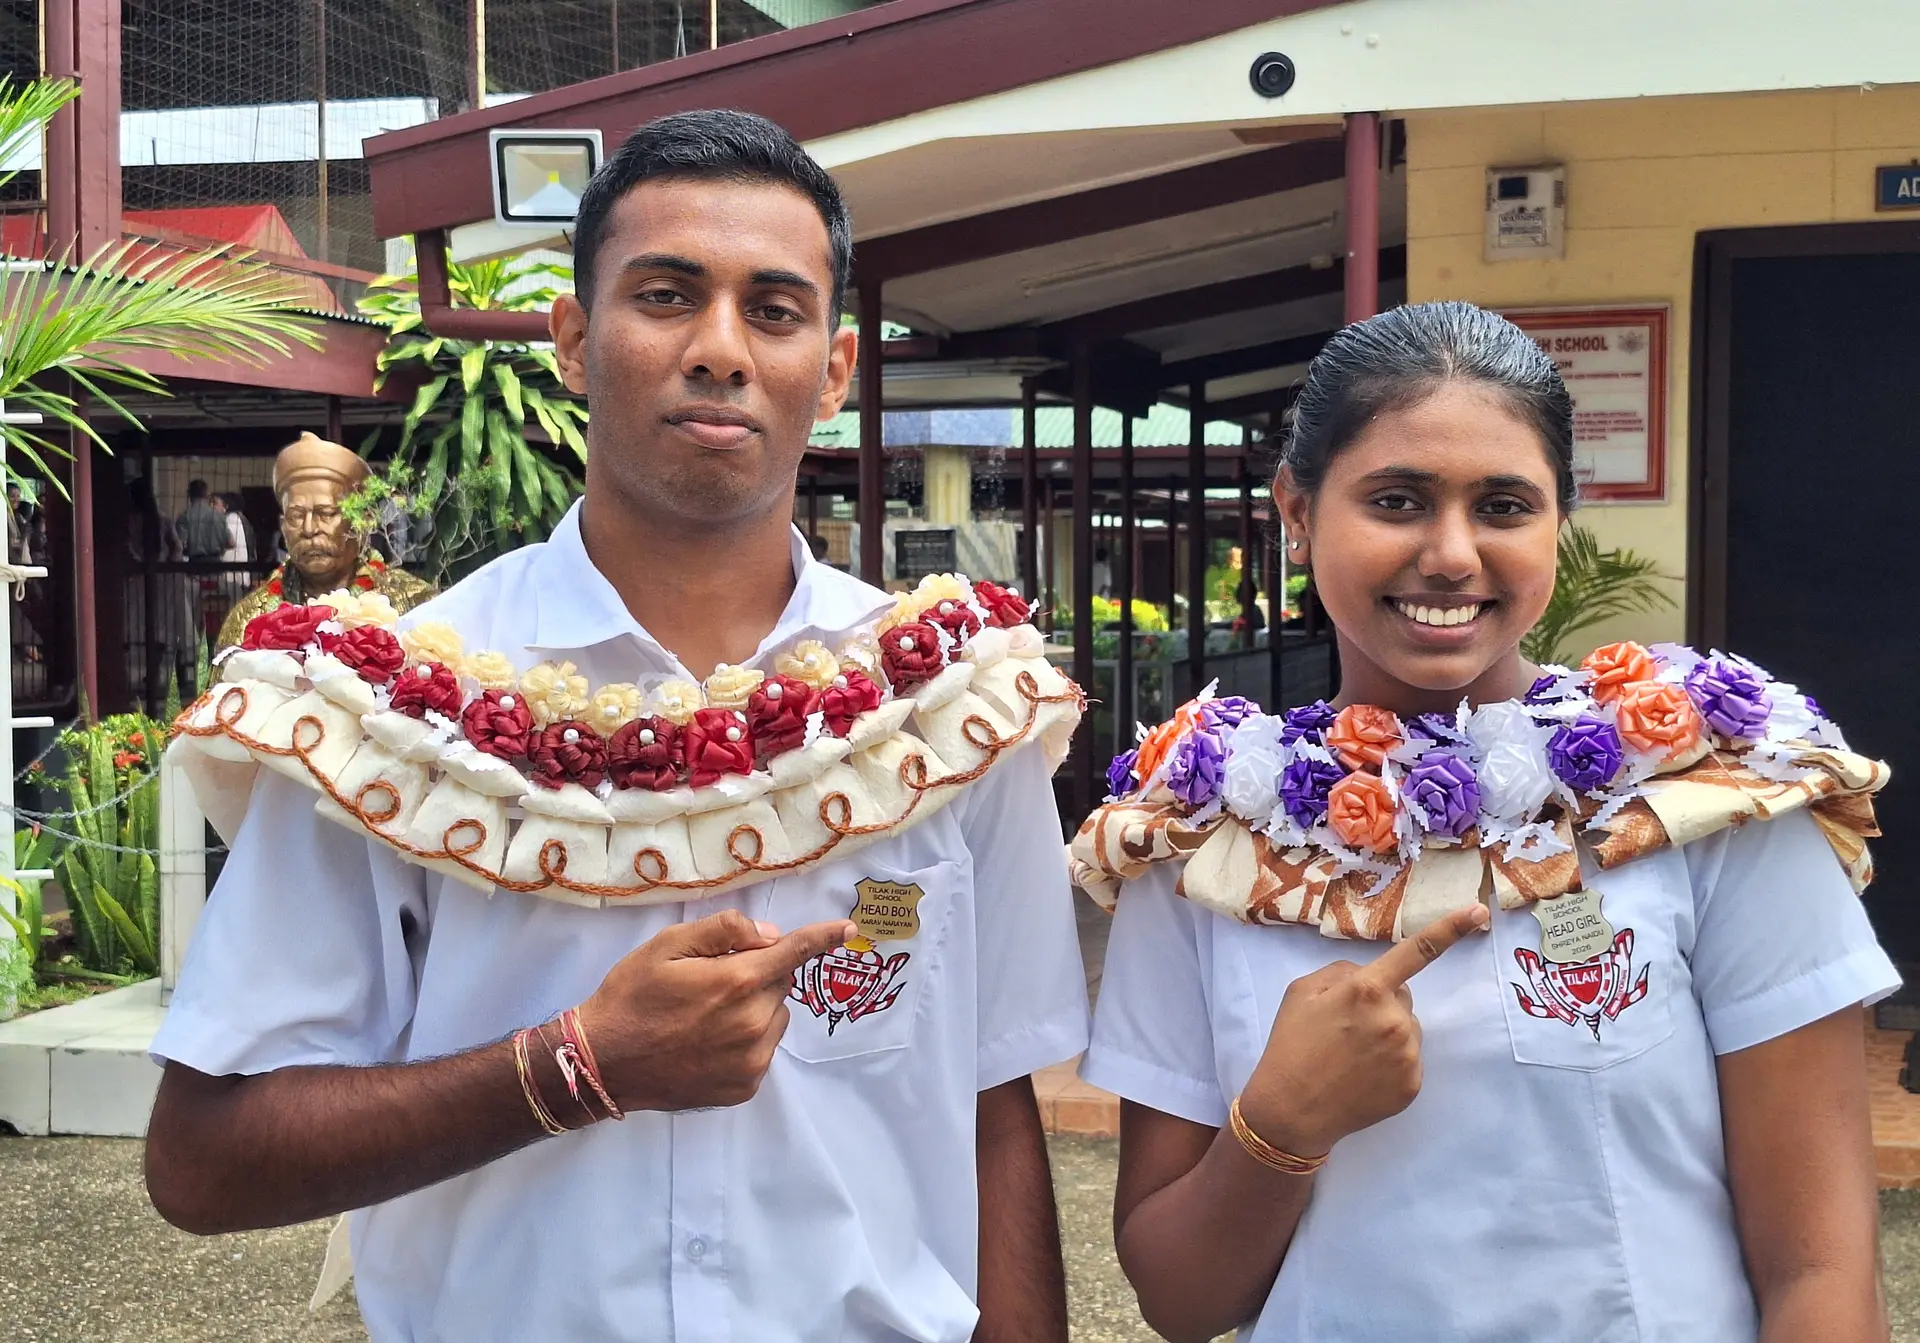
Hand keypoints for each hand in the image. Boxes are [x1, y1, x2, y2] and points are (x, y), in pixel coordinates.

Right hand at [577, 910, 854, 1112]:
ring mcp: (752, 1060)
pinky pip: (762, 1049)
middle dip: (756, 976)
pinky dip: (746, 1040)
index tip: (848, 930)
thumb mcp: (667, 946)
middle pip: (779, 985)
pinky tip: (707, 1042)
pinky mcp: (745, 1087)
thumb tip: (770, 936)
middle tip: (712, 982)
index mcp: (737, 982)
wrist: (602, 1063)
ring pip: (773, 1018)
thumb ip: (724, 931)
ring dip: (754, 1009)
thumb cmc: (632, 996)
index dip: (822, 938)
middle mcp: (754, 1023)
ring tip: (706, 1016)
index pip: (793, 953)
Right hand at [1237, 904, 1486, 1157]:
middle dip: (1381, 1003)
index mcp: (1367, 989)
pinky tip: (1362, 1075)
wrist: (1291, 1110)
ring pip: (1407, 1029)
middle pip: (1402, 997)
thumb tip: (1370, 975)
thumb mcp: (1301, 992)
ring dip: (1387, 1034)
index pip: (1416, 952)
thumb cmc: (1291, 1045)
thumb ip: (1341, 973)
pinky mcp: (1413, 1084)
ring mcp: (1408, 1055)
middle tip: (1345, 1027)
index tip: (1478, 911)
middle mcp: (1396, 1019)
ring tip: (1351, 1055)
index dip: (1450, 928)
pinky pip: (1409, 1060)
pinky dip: (1390, 1064)